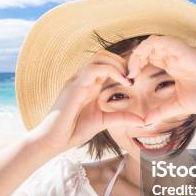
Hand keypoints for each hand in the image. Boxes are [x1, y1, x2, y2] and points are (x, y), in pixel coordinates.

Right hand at [28, 50, 145, 153]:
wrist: (53, 140)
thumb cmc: (73, 131)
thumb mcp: (103, 122)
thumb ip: (121, 118)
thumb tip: (142, 120)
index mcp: (89, 84)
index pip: (106, 64)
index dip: (122, 65)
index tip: (135, 79)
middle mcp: (83, 78)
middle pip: (103, 55)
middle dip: (122, 61)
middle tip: (134, 76)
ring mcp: (77, 80)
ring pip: (99, 57)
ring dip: (118, 63)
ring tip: (129, 78)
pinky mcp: (74, 86)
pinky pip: (93, 69)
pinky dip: (111, 70)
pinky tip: (123, 82)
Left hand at [126, 35, 195, 123]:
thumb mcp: (180, 106)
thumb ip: (162, 111)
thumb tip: (144, 122)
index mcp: (175, 65)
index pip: (149, 56)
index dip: (134, 65)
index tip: (128, 82)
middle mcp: (177, 56)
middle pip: (148, 47)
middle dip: (132, 59)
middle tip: (125, 76)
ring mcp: (183, 53)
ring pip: (153, 41)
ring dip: (138, 53)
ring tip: (132, 71)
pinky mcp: (189, 52)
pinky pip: (165, 41)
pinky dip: (149, 48)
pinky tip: (142, 66)